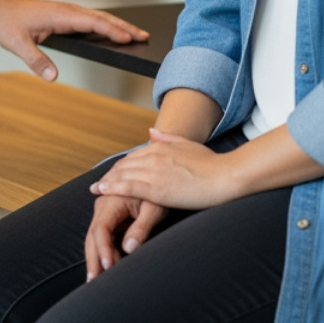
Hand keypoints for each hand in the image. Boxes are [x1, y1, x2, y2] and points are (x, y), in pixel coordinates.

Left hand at [0, 0, 149, 80]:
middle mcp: (68, 11)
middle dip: (124, 27)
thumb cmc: (7, 23)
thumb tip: (53, 78)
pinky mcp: (66, 16)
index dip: (110, 30)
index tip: (128, 38)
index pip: (91, 21)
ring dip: (118, 25)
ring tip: (137, 35)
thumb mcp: (17, 43)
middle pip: (102, 18)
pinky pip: (91, 20)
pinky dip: (106, 25)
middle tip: (144, 36)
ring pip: (98, 17)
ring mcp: (68, 12)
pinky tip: (115, 33)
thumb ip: (36, 60)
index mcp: (60, 15)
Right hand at [85, 193, 167, 279]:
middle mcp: (102, 206)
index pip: (101, 229)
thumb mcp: (154, 208)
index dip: (102, 249)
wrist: (157, 177)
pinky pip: (103, 237)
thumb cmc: (156, 192)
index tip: (108, 266)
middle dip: (93, 259)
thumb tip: (129, 248)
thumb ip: (141, 228)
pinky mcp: (109, 218)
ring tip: (97, 280)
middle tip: (93, 281)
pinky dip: (104, 252)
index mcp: (111, 200)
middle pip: (92, 236)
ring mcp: (104, 212)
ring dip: (96, 258)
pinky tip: (108, 267)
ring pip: (95, 238)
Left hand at [92, 129, 231, 209]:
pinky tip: (101, 191)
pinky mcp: (157, 188)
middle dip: (111, 174)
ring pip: (123, 174)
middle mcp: (155, 156)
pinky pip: (129, 187)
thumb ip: (168, 138)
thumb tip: (150, 133)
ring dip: (107, 181)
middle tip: (99, 184)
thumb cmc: (214, 164)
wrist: (227, 176)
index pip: (135, 156)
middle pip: (125, 165)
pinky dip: (112, 187)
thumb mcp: (189, 145)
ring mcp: (155, 172)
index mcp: (162, 147)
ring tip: (96, 189)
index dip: (122, 166)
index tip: (113, 172)